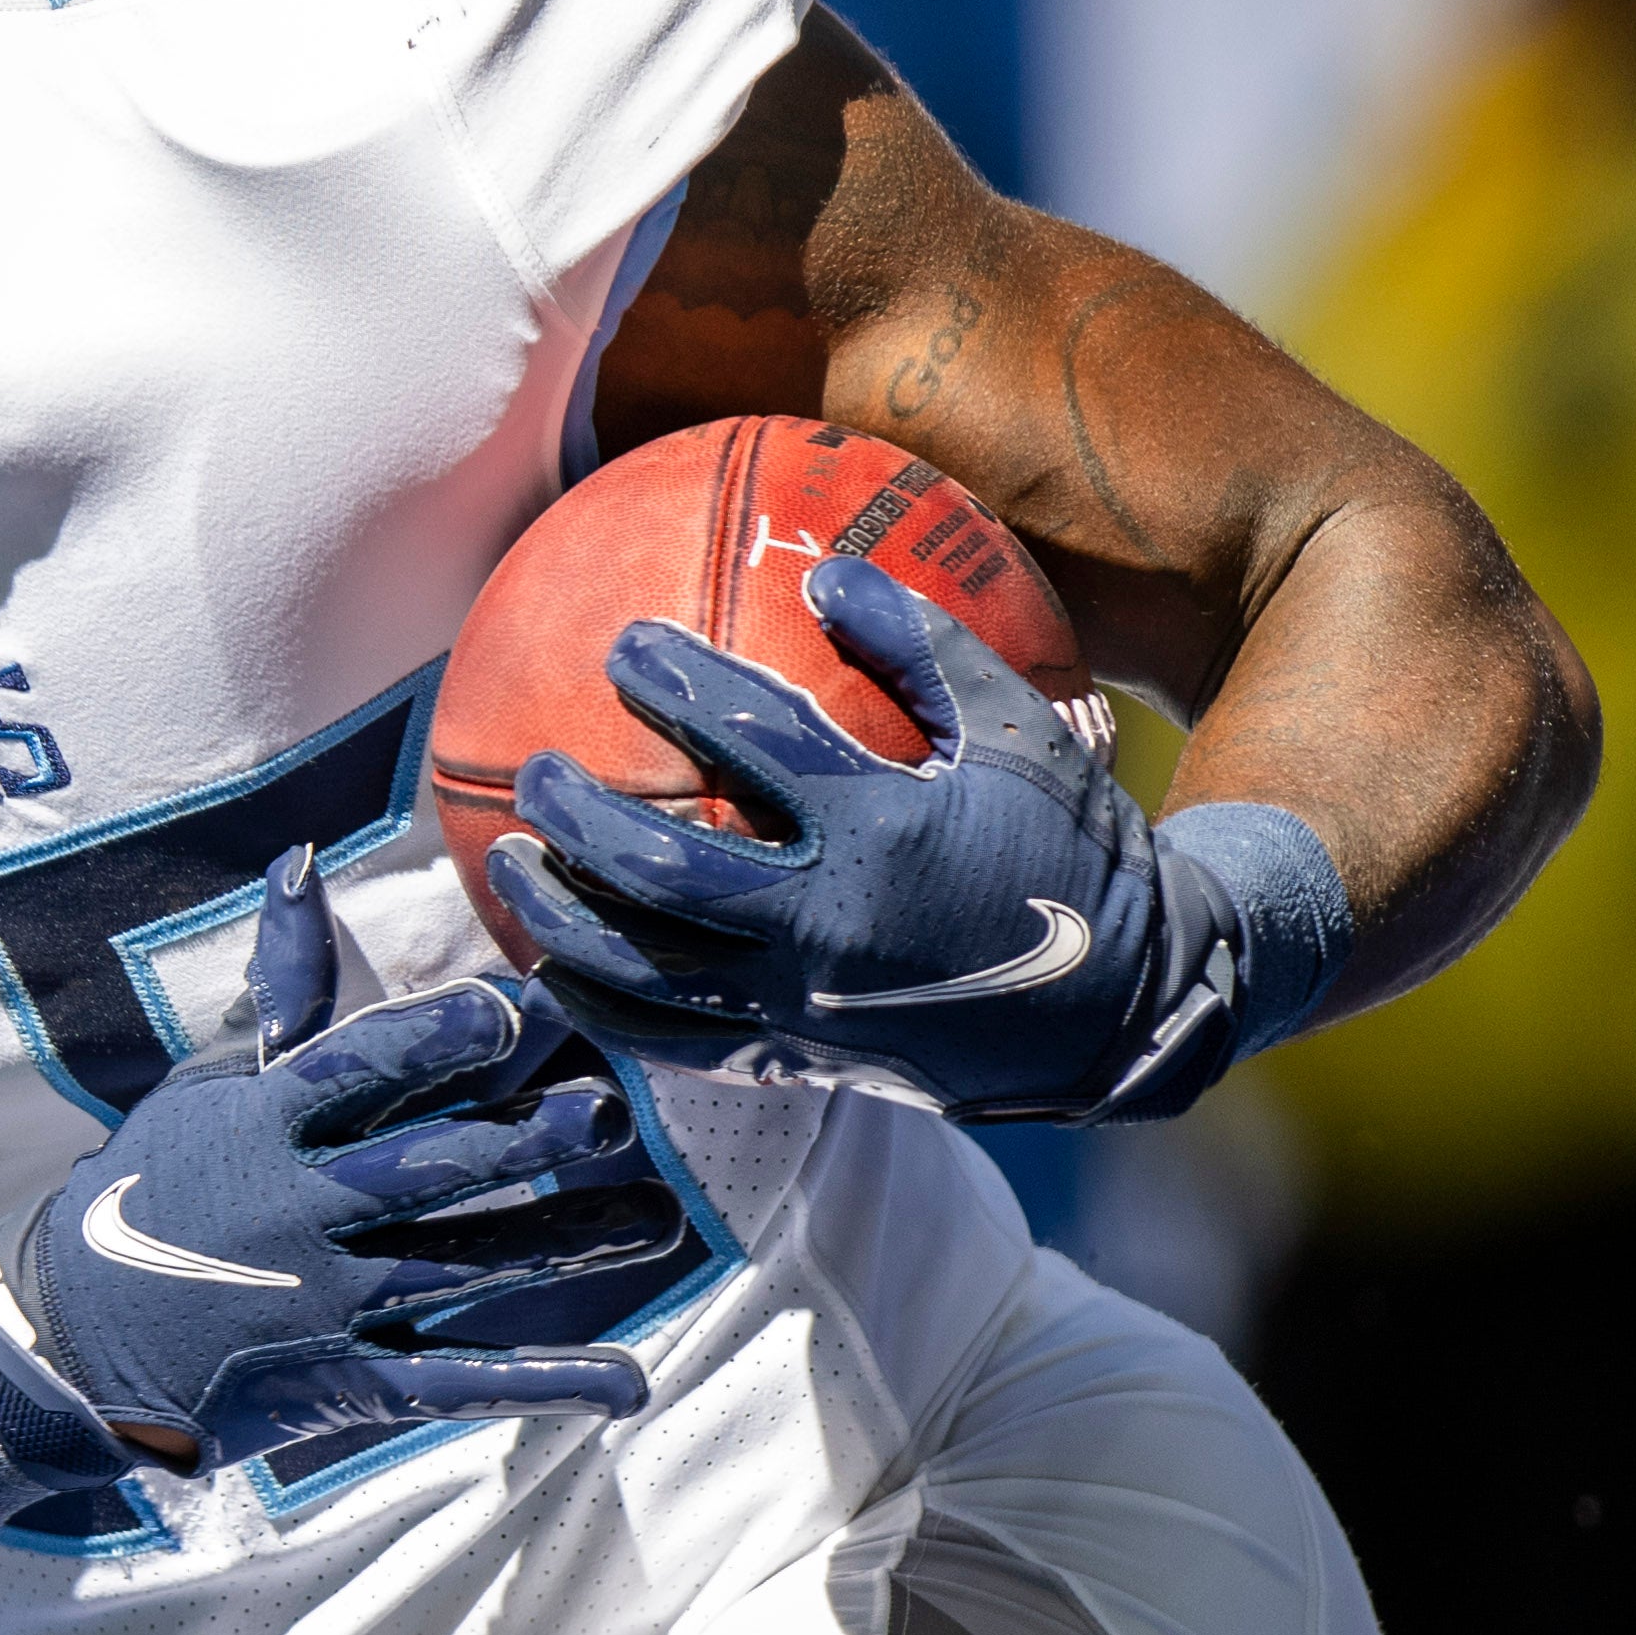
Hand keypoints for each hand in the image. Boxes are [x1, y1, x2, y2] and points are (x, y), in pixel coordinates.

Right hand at [0, 851, 677, 1479]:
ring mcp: (325, 1304)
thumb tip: (305, 864)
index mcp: (265, 1125)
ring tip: (660, 1223)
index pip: (357, 1073)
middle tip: (608, 1113)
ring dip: (566, 1246)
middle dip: (522, 1141)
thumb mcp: (205, 1085)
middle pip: (428, 1170)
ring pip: (463, 1268)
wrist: (73, 1340)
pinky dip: (541, 1384)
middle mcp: (299, 1210)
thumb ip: (279, 988)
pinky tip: (623, 1383)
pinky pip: (452, 1381)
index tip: (508, 1011)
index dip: (431, 1043)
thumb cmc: (152, 1190)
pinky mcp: (343, 1384)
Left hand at [483, 555, 1246, 1123]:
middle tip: (537, 768)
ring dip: (563, 918)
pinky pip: (670, 1042)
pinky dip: (601, 1005)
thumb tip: (833, 573)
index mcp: (886, 831)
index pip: (751, 743)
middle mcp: (830, 925)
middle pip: (659, 870)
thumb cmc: (1076, 852)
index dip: (678, 684)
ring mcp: (805, 1005)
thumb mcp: (1023, 732)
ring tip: (512, 868)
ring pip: (644, 971)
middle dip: (581, 816)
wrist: (1123, 1013)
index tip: (626, 645)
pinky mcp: (798, 1061)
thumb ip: (925, 647)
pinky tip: (562, 965)